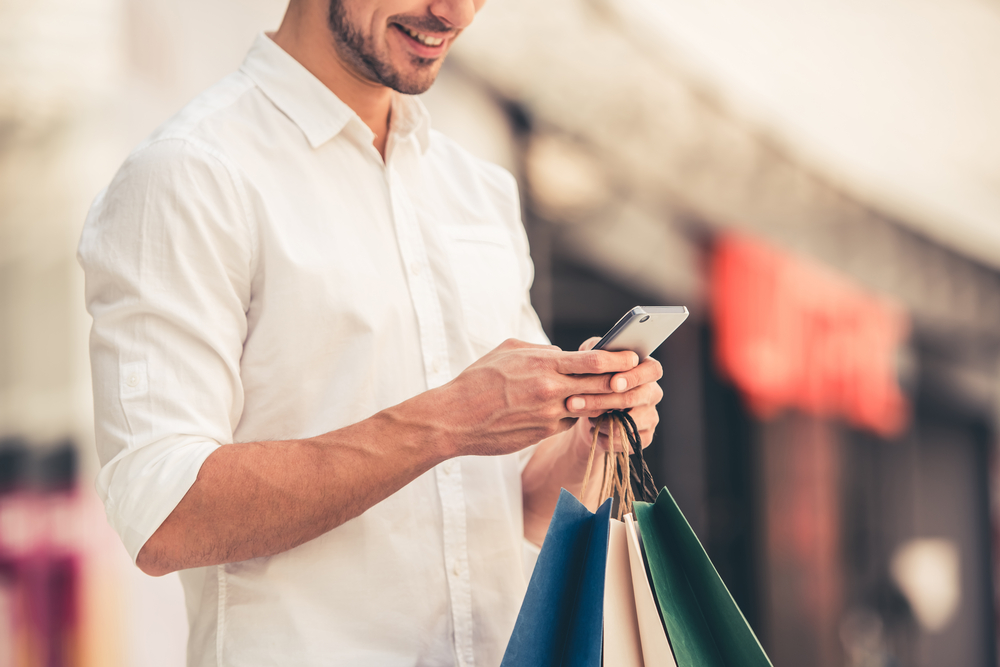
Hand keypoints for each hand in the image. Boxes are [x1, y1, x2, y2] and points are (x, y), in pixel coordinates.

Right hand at [437, 338, 641, 456]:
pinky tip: (584, 410)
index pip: (593, 361)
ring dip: (605, 402)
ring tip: (619, 395)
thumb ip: (540, 350)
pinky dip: (578, 415)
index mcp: (544, 364)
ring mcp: (549, 414)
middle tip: (641, 377)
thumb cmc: (478, 380)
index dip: (619, 359)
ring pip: (589, 406)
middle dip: (624, 381)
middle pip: (600, 385)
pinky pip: (569, 421)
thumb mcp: (508, 351)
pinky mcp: (543, 433)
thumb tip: (562, 353)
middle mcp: (551, 390)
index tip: (634, 357)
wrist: (455, 419)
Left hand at [564, 337, 662, 457]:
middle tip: (575, 402)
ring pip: (630, 421)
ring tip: (586, 417)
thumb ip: (593, 350)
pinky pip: (629, 441)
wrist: (590, 412)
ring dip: (603, 421)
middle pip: (636, 396)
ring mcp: (651, 415)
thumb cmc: (592, 381)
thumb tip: (592, 350)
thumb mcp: (590, 362)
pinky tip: (596, 431)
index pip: (652, 370)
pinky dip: (607, 438)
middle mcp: (652, 392)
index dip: (634, 376)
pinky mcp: (645, 437)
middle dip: (604, 400)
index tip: (612, 383)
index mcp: (646, 369)